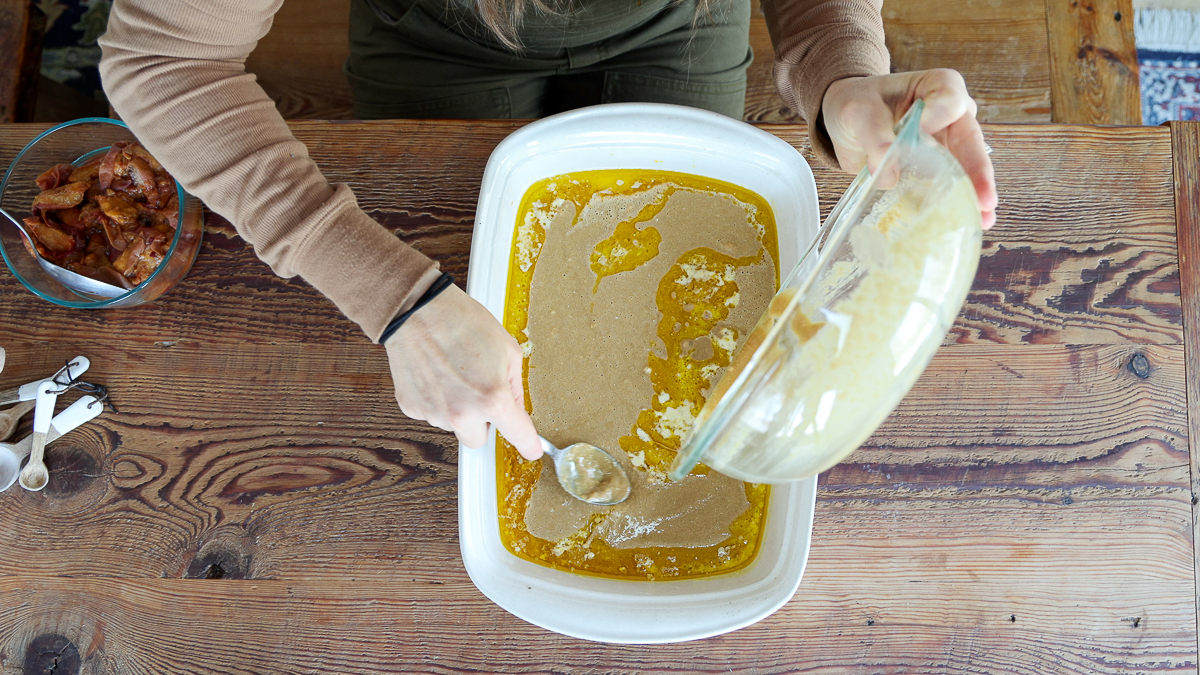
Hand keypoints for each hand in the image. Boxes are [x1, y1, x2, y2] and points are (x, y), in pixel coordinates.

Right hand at [384, 285, 542, 459]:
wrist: (417, 311)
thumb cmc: (462, 322)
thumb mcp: (507, 349)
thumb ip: (514, 386)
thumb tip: (516, 408)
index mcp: (492, 399)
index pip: (518, 435)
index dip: (528, 444)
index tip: (531, 449)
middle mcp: (462, 413)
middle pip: (478, 440)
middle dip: (482, 422)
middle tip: (480, 392)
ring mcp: (434, 413)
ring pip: (453, 425)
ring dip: (457, 409)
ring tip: (454, 373)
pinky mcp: (412, 407)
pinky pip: (432, 413)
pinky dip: (436, 400)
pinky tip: (436, 374)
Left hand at [821, 69, 997, 228]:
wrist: (845, 123)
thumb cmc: (857, 106)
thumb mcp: (858, 112)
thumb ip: (874, 137)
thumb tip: (889, 175)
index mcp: (938, 87)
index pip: (949, 101)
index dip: (938, 118)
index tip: (920, 130)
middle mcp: (952, 115)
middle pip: (970, 142)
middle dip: (978, 173)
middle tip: (984, 200)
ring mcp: (946, 144)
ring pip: (966, 169)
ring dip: (973, 196)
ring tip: (982, 220)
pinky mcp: (935, 169)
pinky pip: (947, 186)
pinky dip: (952, 205)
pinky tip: (963, 224)